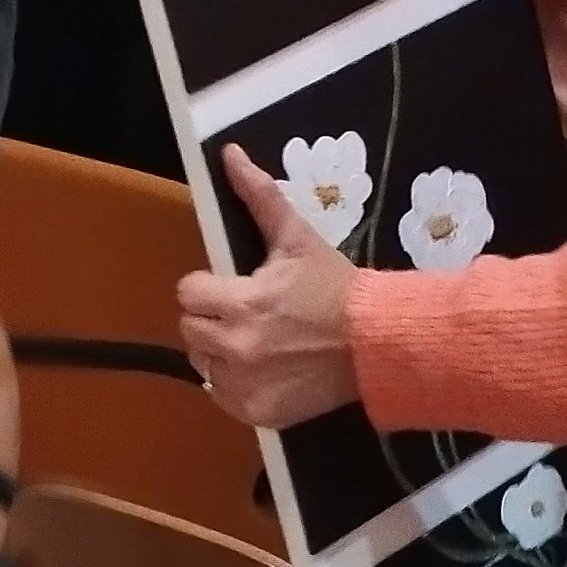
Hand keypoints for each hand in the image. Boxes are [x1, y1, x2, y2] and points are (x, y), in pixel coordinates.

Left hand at [177, 144, 361, 428]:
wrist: (378, 342)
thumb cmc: (337, 286)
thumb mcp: (300, 240)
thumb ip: (260, 197)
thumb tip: (229, 154)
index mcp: (244, 302)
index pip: (188, 292)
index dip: (211, 287)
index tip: (240, 288)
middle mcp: (237, 348)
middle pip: (191, 328)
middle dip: (216, 318)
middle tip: (255, 315)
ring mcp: (244, 385)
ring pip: (203, 362)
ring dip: (224, 351)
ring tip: (264, 342)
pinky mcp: (255, 413)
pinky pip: (222, 396)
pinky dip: (240, 384)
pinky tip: (270, 369)